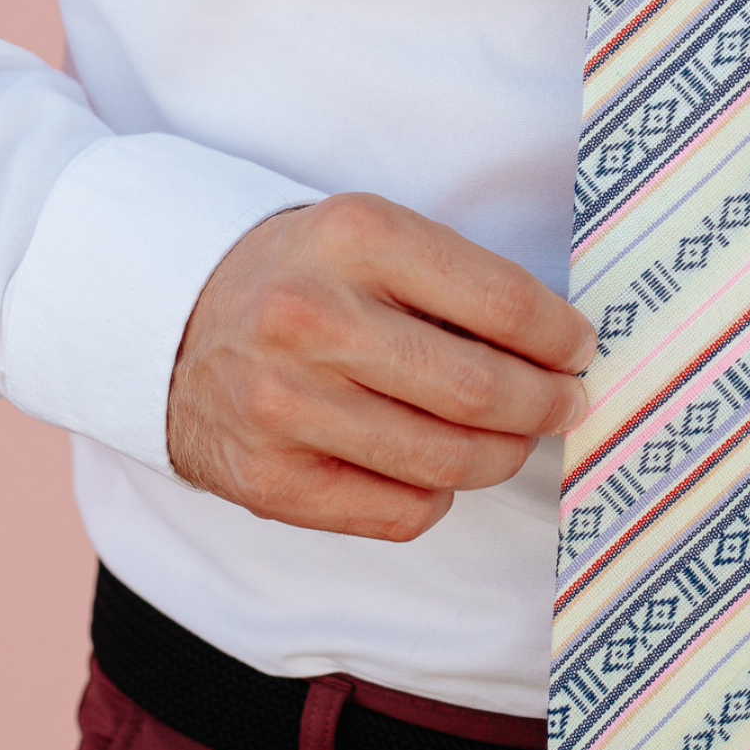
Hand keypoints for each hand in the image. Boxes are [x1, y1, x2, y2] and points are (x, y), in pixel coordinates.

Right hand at [167, 194, 595, 542]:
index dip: (560, 337)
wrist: (169, 320)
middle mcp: (312, 318)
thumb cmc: (305, 277)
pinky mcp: (268, 480)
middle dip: (547, 404)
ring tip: (512, 437)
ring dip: (503, 455)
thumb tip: (563, 351)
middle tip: (568, 403)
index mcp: (354, 236)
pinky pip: (401, 513)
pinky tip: (431, 467)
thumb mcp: (371, 237)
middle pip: (480, 391)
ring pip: (448, 463)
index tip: (580, 349)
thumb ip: (459, 282)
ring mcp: (283, 404)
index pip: (501, 302)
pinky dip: (437, 496)